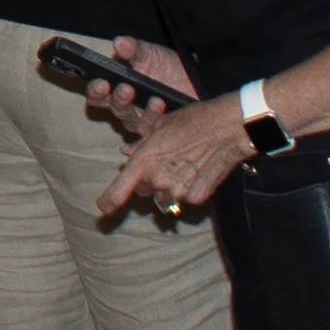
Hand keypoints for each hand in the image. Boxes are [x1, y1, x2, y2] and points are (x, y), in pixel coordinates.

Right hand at [82, 35, 196, 129]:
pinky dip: (154, 122)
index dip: (96, 91)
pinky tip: (160, 113)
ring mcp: (143, 120)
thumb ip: (134, 49)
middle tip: (126, 89)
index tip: (102, 83)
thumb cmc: (168, 66)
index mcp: (118, 87)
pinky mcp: (160, 131)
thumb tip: (119, 42)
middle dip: (118, 99)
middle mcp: (127, 107)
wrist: (197, 81)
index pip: (98, 94)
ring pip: (133, 122)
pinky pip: (152, 132)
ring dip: (142, 113)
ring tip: (156, 99)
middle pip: (113, 109)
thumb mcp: (151, 53)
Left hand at [93, 48, 249, 224]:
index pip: (119, 191)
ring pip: (164, 198)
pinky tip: (197, 172)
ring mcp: (179, 192)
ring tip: (180, 168)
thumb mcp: (159, 126)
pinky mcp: (198, 198)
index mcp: (144, 161)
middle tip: (159, 166)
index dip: (109, 201)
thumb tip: (126, 153)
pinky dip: (188, 190)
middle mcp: (158, 180)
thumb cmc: (191, 121)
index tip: (103, 208)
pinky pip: (186, 199)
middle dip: (146, 182)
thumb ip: (141, 144)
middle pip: (144, 191)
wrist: (226, 129)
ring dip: (166, 188)